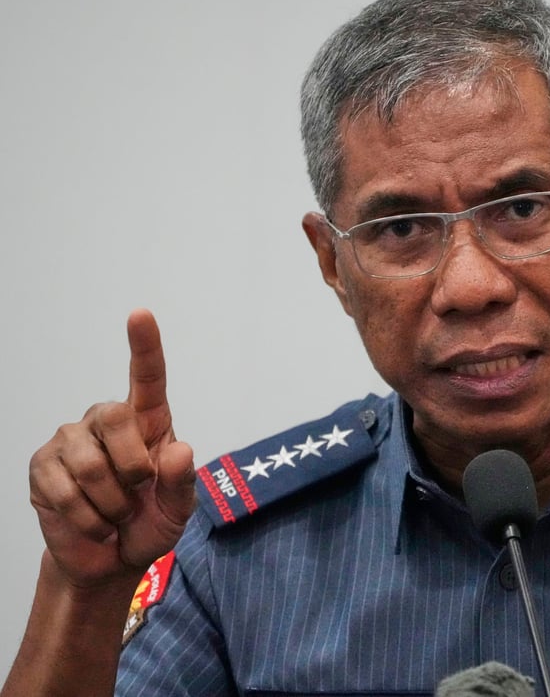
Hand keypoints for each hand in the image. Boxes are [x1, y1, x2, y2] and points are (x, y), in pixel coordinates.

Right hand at [29, 309, 195, 589]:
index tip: (140, 314)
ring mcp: (70, 442)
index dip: (144, 346)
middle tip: (137, 493)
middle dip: (132, 467)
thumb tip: (178, 450)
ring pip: (90, 464)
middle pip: (116, 417)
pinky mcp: (42, 468)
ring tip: (116, 513)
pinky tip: (94, 522)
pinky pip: (65, 493)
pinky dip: (88, 519)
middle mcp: (106, 422)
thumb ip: (182, 482)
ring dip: (110, 503)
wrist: (111, 561)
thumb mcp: (179, 510)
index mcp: (148, 423)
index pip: (147, 379)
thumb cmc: (150, 524)